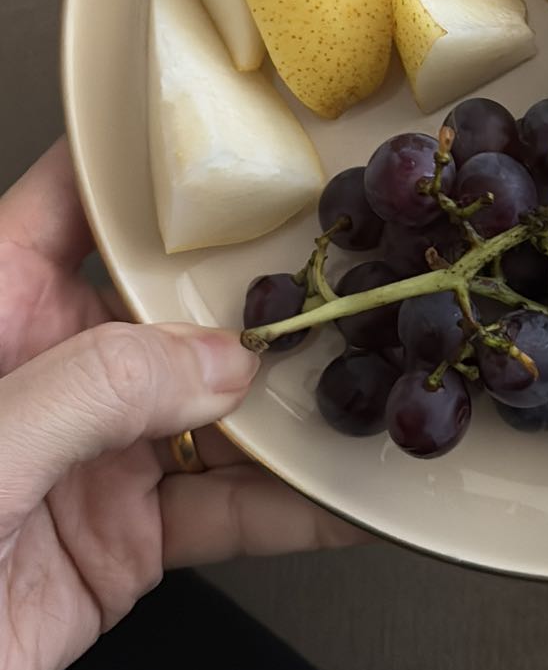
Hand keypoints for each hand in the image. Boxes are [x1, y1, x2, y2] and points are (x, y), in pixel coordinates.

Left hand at [0, 140, 358, 669]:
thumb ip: (95, 390)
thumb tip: (217, 362)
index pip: (75, 201)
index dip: (154, 162)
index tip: (241, 128)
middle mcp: (47, 370)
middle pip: (175, 304)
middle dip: (263, 289)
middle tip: (352, 265)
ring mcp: (90, 455)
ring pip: (216, 408)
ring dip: (296, 402)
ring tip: (378, 378)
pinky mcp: (121, 541)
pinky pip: (227, 512)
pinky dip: (297, 511)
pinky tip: (351, 500)